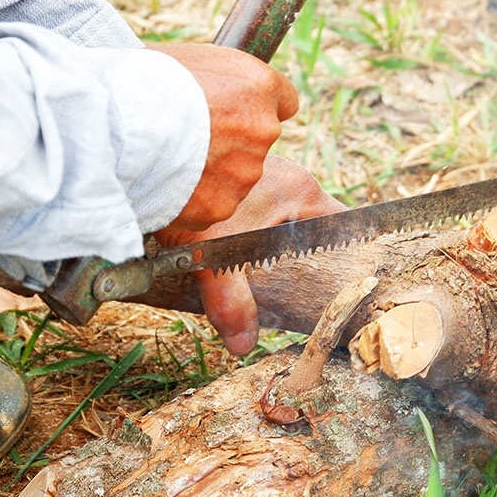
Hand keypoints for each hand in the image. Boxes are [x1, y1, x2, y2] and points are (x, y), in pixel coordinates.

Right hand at [147, 42, 299, 228]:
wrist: (117, 125)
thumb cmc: (142, 82)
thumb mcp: (191, 61)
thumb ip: (220, 83)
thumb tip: (218, 94)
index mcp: (259, 86)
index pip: (284, 102)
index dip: (255, 109)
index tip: (236, 113)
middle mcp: (263, 130)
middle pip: (255, 143)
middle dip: (228, 143)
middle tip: (189, 139)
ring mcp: (245, 173)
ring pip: (234, 177)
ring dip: (210, 174)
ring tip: (170, 160)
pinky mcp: (221, 206)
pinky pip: (210, 204)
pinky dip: (191, 200)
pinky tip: (165, 183)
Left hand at [154, 156, 345, 354]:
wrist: (153, 151)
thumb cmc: (189, 193)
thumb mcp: (212, 254)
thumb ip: (230, 300)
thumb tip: (243, 345)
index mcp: (298, 189)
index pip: (340, 223)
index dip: (344, 252)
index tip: (339, 278)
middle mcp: (286, 174)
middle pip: (311, 219)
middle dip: (304, 250)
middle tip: (298, 284)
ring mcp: (263, 168)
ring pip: (283, 209)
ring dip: (276, 236)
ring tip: (265, 270)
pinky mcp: (238, 172)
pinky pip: (259, 201)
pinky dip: (253, 223)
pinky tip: (233, 245)